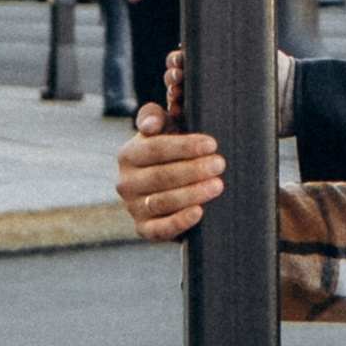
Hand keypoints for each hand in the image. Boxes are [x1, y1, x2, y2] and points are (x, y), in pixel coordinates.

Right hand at [116, 107, 224, 241]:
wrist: (170, 187)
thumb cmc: (171, 151)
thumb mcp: (164, 129)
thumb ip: (154, 116)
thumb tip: (150, 124)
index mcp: (128, 155)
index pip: (155, 148)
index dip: (184, 146)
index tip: (212, 144)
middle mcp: (125, 182)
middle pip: (160, 176)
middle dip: (192, 170)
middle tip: (219, 164)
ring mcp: (133, 208)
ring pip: (161, 202)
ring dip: (191, 193)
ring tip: (217, 185)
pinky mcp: (144, 229)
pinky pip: (160, 229)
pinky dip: (179, 221)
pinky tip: (198, 212)